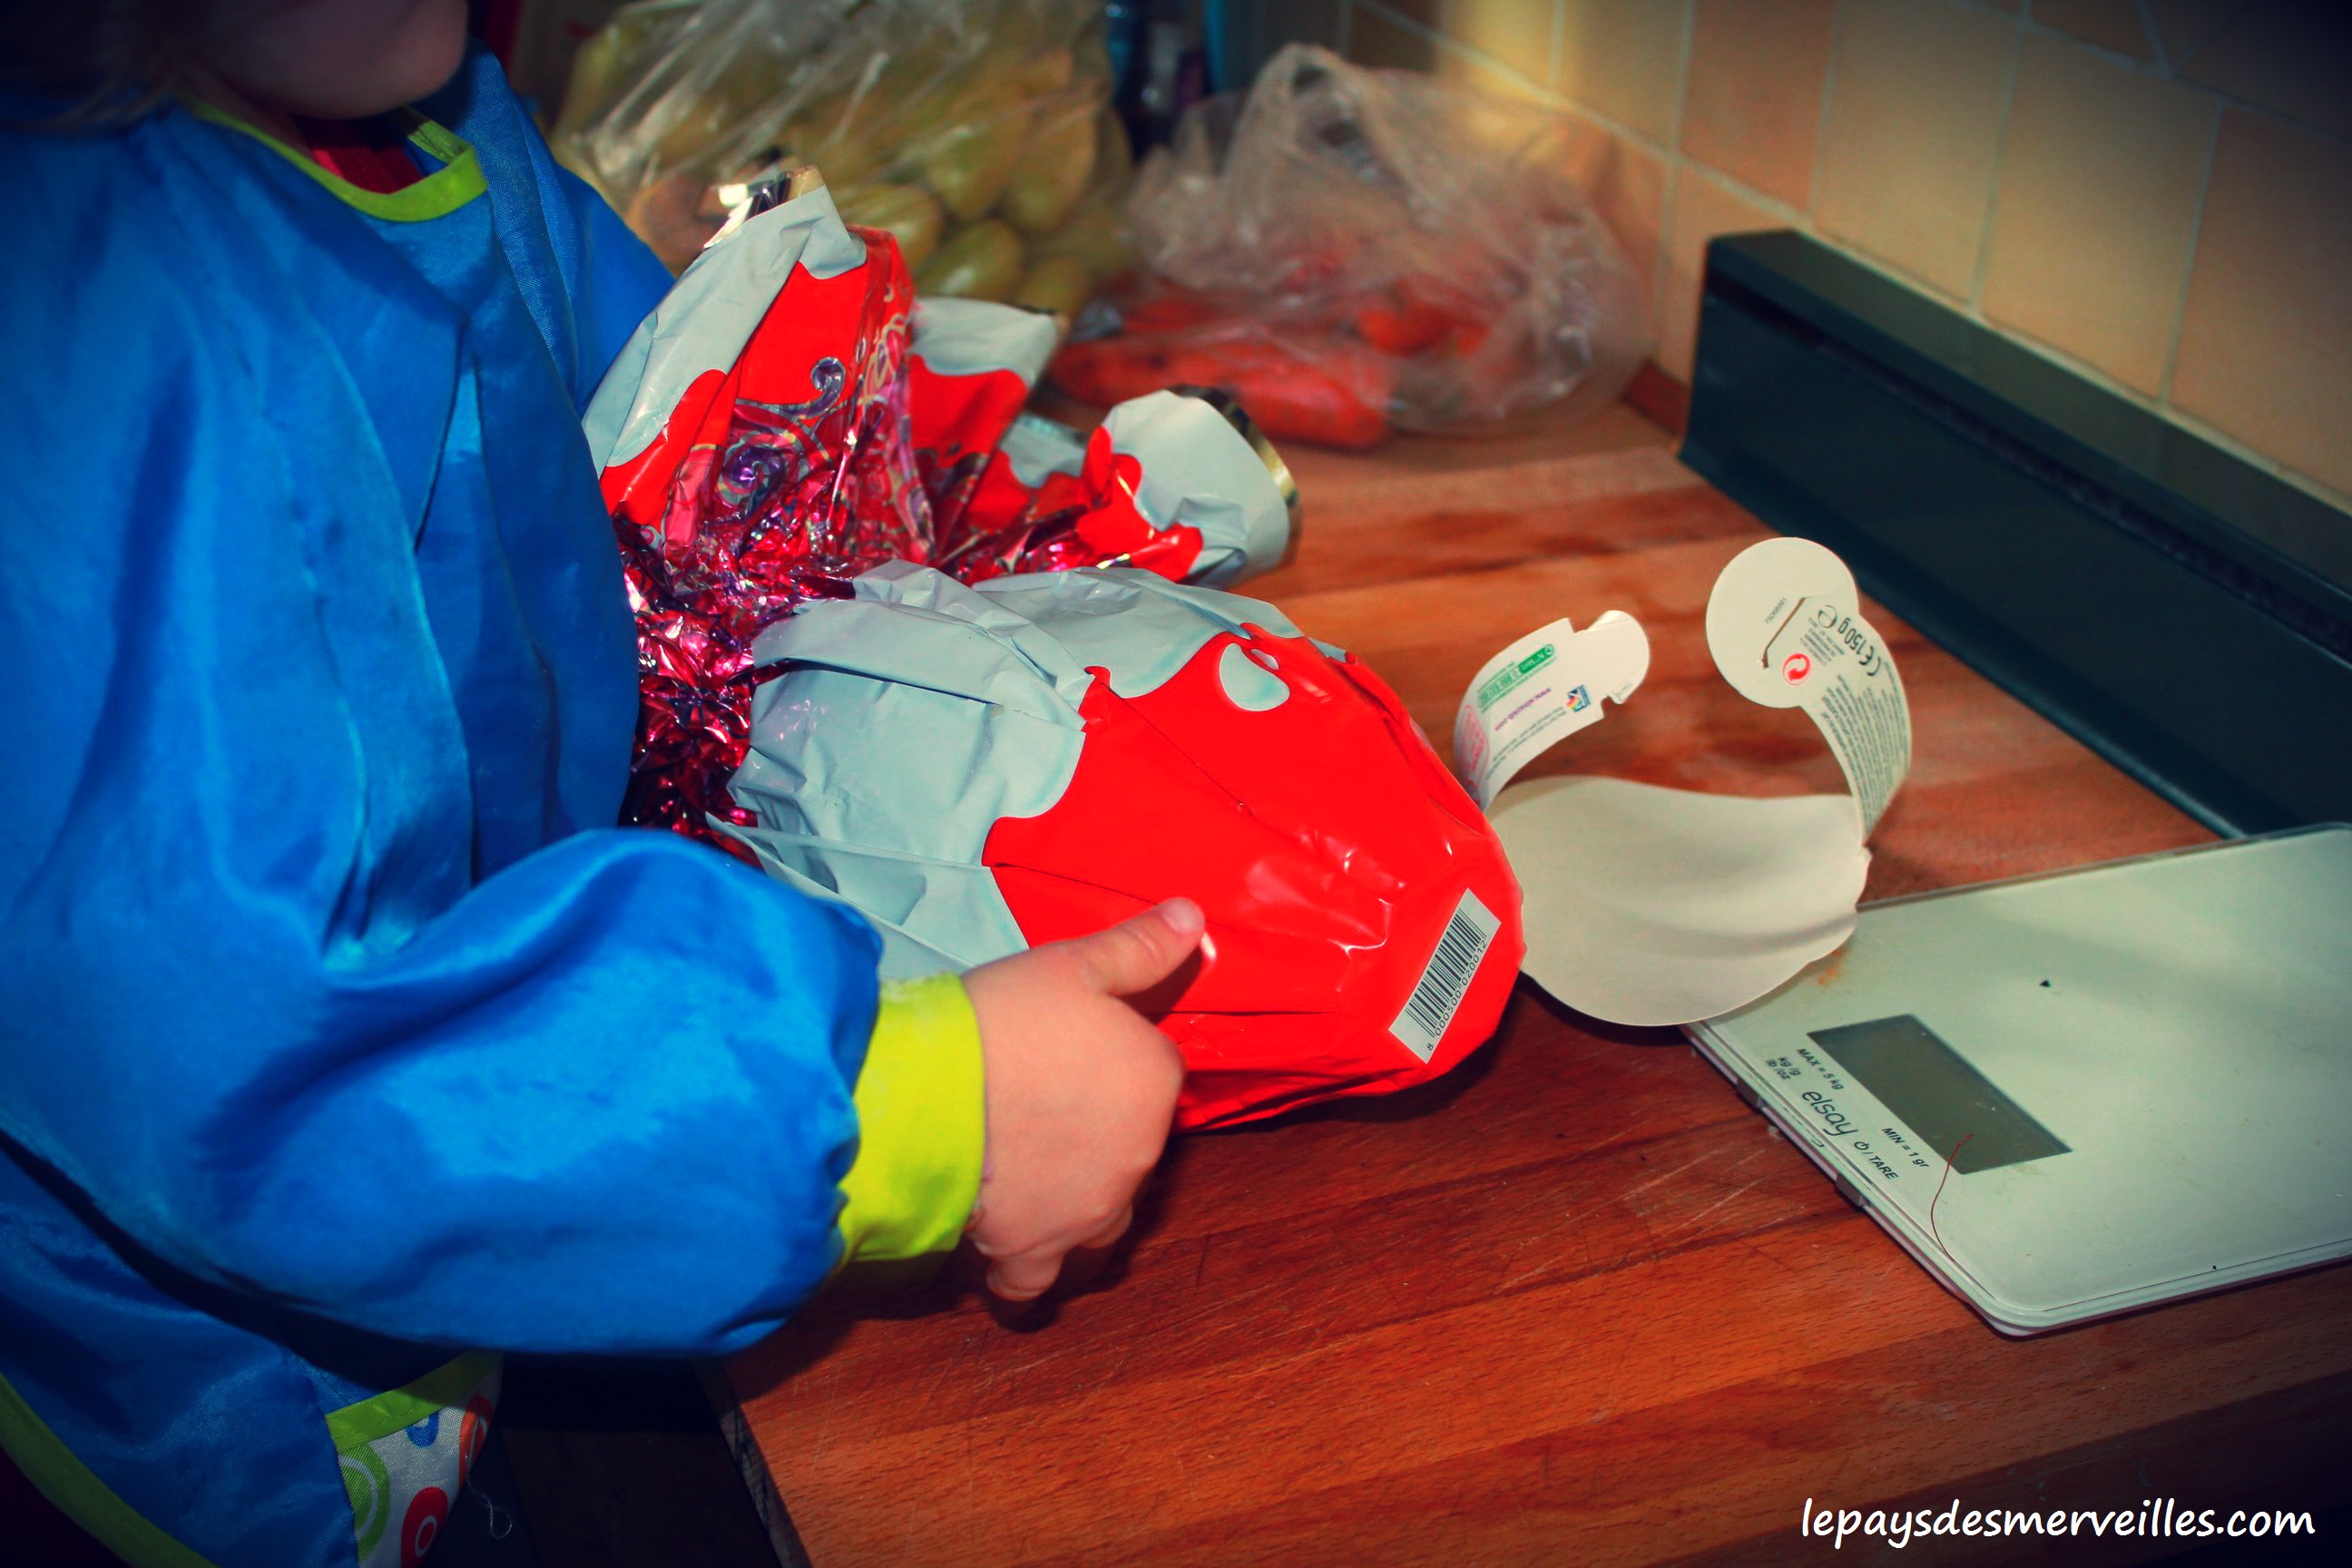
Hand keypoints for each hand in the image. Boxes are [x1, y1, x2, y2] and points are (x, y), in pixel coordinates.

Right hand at [960, 898, 1203, 1301]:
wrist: (926, 1096)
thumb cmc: (1001, 1022)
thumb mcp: (1071, 965)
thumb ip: (1139, 948)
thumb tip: (1195, 917)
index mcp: (1156, 1082)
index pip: (1154, 1071)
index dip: (1112, 1060)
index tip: (1067, 1051)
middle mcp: (1140, 1158)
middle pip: (1131, 1147)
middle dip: (1098, 1133)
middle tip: (1038, 1106)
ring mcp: (1091, 1216)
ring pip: (1101, 1223)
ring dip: (1079, 1207)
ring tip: (1032, 1181)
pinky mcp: (1035, 1256)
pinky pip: (1040, 1282)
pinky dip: (1028, 1270)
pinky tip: (1006, 1248)